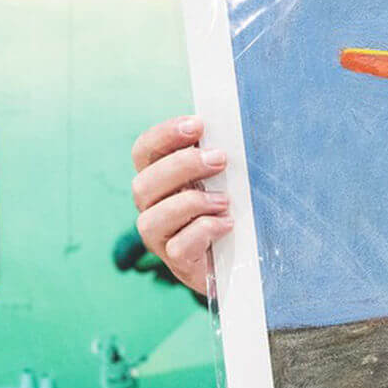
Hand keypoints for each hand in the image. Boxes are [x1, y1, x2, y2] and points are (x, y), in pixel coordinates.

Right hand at [130, 116, 230, 296]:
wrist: (243, 257)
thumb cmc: (235, 206)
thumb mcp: (229, 176)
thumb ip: (222, 156)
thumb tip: (237, 128)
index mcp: (161, 178)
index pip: (144, 151)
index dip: (164, 135)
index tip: (197, 125)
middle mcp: (153, 207)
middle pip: (143, 183)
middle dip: (182, 166)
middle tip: (220, 159)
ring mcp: (162, 237)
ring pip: (151, 219)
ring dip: (190, 203)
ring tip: (225, 200)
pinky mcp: (179, 262)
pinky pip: (178, 247)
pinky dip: (203, 230)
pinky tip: (227, 223)